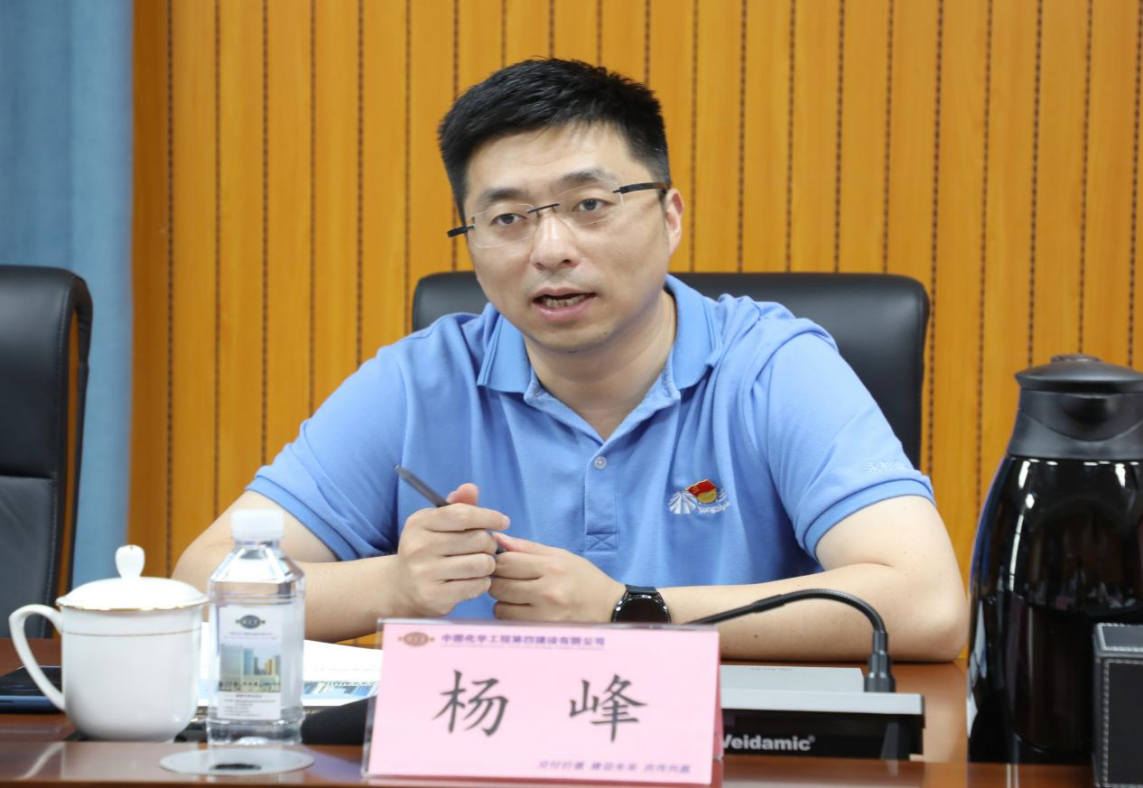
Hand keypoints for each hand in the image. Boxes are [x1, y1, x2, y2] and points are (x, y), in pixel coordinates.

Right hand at [394, 483, 508, 616]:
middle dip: (489, 543)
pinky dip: (482, 582)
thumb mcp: (437, 523)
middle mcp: (418, 547)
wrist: (401, 587)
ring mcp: (424, 573)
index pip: (462, 515)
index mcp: (419, 523)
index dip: (488, 516)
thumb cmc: (428, 549)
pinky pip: (476, 586)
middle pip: (477, 539)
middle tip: (485, 548)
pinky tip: (473, 580)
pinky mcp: (434, 596)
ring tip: (480, 564)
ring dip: (488, 564)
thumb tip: (471, 488)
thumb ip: (457, 506)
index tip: (503, 521)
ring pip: (481, 564)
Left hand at [489, 533, 624, 622]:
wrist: (609, 608)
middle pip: (499, 585)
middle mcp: (548, 592)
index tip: (506, 564)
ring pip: (500, 607)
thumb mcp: (561, 556)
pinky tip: (524, 610)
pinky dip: (511, 616)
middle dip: (499, 581)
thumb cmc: (584, 579)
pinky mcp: (543, 632)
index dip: (500, 562)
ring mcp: (545, 615)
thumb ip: (527, 548)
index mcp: (552, 568)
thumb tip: (497, 539)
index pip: (506, 562)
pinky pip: (510, 623)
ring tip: (519, 597)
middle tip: (511, 581)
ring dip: (504, 601)